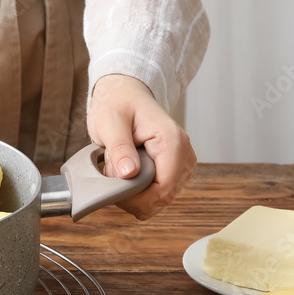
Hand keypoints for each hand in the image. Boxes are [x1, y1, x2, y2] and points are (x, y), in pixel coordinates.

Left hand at [87, 74, 196, 219]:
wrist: (125, 95)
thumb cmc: (118, 104)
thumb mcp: (110, 122)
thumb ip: (120, 148)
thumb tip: (129, 173)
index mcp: (172, 141)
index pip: (165, 188)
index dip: (139, 199)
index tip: (115, 192)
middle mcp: (183, 154)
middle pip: (164, 197)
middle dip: (134, 196)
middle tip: (112, 175)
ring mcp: (181, 164)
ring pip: (161, 199)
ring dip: (135, 193)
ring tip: (120, 169)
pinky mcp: (175, 170)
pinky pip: (158, 193)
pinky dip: (139, 190)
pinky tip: (127, 173)